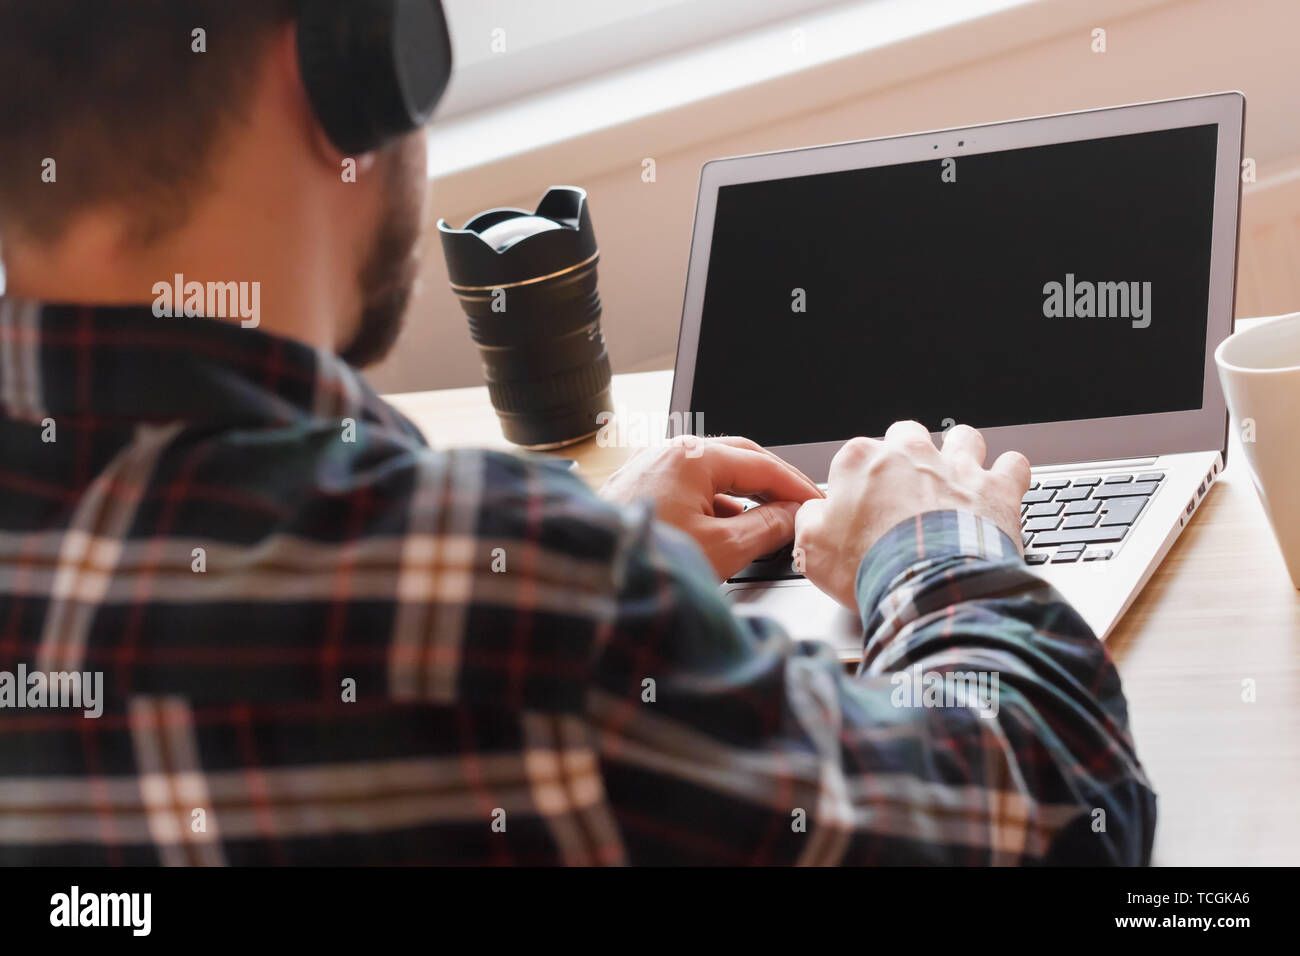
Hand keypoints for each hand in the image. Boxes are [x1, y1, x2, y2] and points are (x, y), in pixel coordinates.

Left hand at [598, 436, 822, 579]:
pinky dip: (716, 503)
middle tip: (800, 502)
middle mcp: (668, 454)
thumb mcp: (722, 549)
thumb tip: (791, 516)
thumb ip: (765, 528)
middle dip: (772, 482)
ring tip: (770, 518)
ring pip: (712, 474)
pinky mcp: (639, 490)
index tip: (817, 502)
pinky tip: (728, 527)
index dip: (796, 485)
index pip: (761, 463)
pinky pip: (689, 488)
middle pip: (737, 459)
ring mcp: (650, 469)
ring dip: (744, 494)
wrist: (590, 579)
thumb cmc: (647, 562)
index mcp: (692, 458)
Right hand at [794, 421, 1029, 608]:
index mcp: (862, 461)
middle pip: (908, 435)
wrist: (928, 586)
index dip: (859, 484)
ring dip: (961, 454)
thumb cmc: (870, 567)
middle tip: (906, 490)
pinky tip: (1000, 491)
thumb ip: (810, 521)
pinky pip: (1013, 464)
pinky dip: (1009, 476)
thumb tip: (814, 515)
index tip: (861, 508)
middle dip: (908, 456)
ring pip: (963, 438)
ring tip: (957, 480)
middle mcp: (910, 453)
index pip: (855, 457)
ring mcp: (956, 467)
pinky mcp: (996, 488)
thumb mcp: (812, 549)